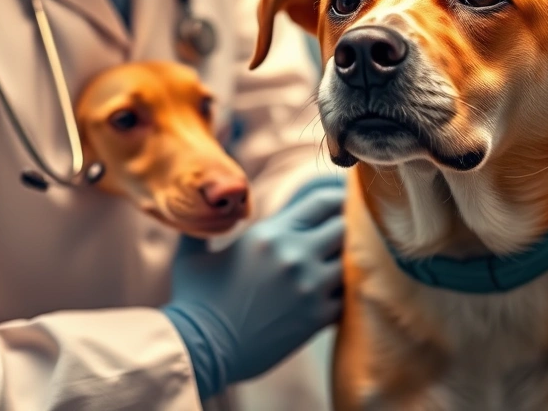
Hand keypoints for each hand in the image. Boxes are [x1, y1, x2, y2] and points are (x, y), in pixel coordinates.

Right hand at [161, 177, 345, 399]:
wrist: (201, 350)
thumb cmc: (194, 302)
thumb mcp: (193, 254)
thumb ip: (203, 226)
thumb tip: (207, 207)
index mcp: (269, 233)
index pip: (322, 201)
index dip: (338, 198)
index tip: (343, 202)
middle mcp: (294, 253)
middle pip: (346, 226)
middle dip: (350, 228)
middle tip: (349, 235)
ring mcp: (309, 285)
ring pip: (354, 261)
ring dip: (351, 262)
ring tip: (345, 265)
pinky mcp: (317, 316)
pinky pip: (351, 296)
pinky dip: (348, 293)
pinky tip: (336, 294)